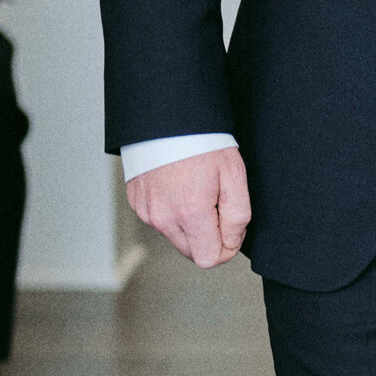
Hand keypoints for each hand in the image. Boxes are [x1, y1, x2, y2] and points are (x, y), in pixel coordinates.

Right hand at [127, 145, 252, 269]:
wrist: (166, 117)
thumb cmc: (201, 142)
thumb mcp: (234, 175)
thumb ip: (238, 217)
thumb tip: (232, 241)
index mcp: (189, 214)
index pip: (209, 259)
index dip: (226, 248)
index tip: (231, 227)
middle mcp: (163, 218)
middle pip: (192, 252)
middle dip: (208, 237)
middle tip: (216, 204)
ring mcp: (146, 211)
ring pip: (176, 236)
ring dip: (190, 225)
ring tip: (196, 191)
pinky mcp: (137, 203)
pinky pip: (160, 220)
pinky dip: (172, 211)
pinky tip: (179, 187)